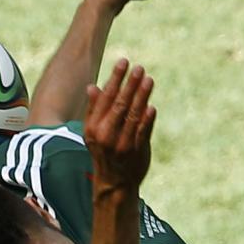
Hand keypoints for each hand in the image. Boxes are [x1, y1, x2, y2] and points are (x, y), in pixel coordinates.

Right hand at [84, 59, 155, 188]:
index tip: (124, 62)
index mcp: (93, 128)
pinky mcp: (137, 151)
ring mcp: (122, 144)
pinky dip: (147, 119)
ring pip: (133, 116)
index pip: (105, 98)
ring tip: (149, 80)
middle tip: (139, 68)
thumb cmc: (104, 151)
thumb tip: (92, 87)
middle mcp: (106, 135)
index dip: (115, 79)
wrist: (114, 182)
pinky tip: (151, 106)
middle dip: (130, 85)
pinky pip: (143, 131)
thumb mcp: (93, 131)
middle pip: (120, 105)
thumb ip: (94, 109)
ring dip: (142, 97)